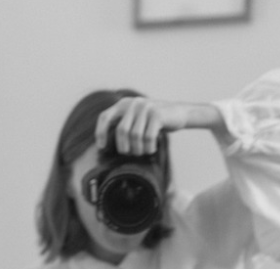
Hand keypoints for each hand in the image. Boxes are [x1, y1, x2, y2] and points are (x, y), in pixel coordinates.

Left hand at [95, 97, 229, 155]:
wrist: (179, 113)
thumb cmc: (155, 122)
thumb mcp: (136, 120)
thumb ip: (123, 125)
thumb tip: (104, 145)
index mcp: (124, 104)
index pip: (105, 117)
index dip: (100, 133)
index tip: (102, 147)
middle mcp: (133, 103)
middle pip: (121, 131)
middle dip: (125, 148)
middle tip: (131, 154)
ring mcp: (145, 107)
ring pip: (135, 136)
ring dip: (139, 149)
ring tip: (144, 152)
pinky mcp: (157, 114)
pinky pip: (148, 137)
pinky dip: (149, 147)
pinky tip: (152, 149)